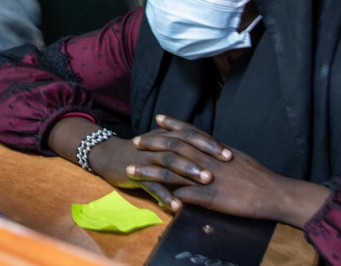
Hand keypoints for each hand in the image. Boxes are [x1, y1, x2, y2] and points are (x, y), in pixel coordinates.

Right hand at [86, 117, 231, 209]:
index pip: (191, 134)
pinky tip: (178, 206)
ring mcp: (147, 159)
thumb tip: (211, 153)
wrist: (111, 156)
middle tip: (224, 166)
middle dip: (203, 156)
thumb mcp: (163, 142)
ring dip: (187, 172)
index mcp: (167, 135)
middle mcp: (158, 144)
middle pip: (182, 146)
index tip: (230, 155)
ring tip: (205, 183)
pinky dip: (166, 195)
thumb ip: (184, 145)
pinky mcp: (137, 174)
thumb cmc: (143, 152)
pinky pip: (152, 185)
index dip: (210, 143)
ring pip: (168, 163)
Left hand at [128, 115, 329, 227]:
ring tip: (131, 170)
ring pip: (171, 171)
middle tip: (136, 141)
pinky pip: (183, 195)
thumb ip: (221, 155)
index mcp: (216, 149)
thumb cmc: (261, 177)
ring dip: (149, 171)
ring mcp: (207, 178)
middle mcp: (208, 159)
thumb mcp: (239, 158)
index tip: (157, 118)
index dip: (173, 124)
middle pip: (174, 148)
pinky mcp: (209, 197)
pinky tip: (153, 197)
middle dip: (153, 144)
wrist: (275, 193)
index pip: (190, 132)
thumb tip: (213, 151)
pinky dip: (168, 196)